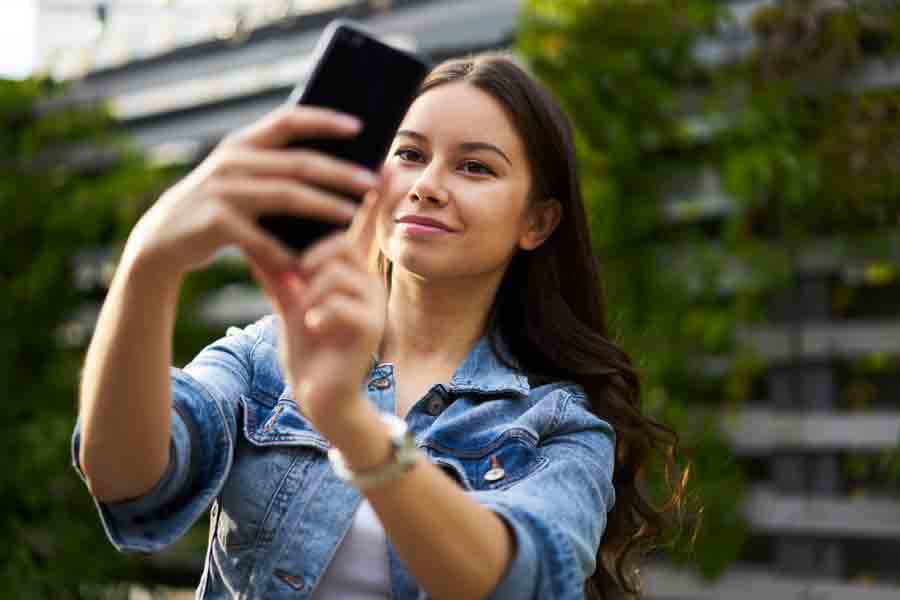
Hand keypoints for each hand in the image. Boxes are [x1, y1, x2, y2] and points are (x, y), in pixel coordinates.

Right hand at [121, 105, 380, 278]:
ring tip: (353, 216)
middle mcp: (232, 161)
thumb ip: (274, 169)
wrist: (160, 241)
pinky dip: (287, 254)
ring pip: (287, 196)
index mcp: (241, 144)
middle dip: (341, 172)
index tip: (359, 126)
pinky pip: (263, 240)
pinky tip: (308, 265)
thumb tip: (333, 166)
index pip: (288, 120)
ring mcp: (222, 190)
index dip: (324, 120)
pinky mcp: (215, 223)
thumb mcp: (239, 180)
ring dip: (325, 207)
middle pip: (299, 163)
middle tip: (373, 182)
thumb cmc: (217, 210)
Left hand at [248, 188, 386, 435]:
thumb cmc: (308, 349)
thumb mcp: (288, 303)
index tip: (376, 163)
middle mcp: (367, 282)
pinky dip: (317, 313)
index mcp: (350, 272)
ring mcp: (372, 305)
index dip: (366, 196)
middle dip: (308, 260)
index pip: (356, 227)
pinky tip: (313, 329)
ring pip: (336, 270)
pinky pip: (338, 302)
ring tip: (305, 313)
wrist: (320, 398)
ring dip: (310, 291)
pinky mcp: (369, 328)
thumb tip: (253, 232)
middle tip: (294, 281)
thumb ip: (276, 268)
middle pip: (338, 243)